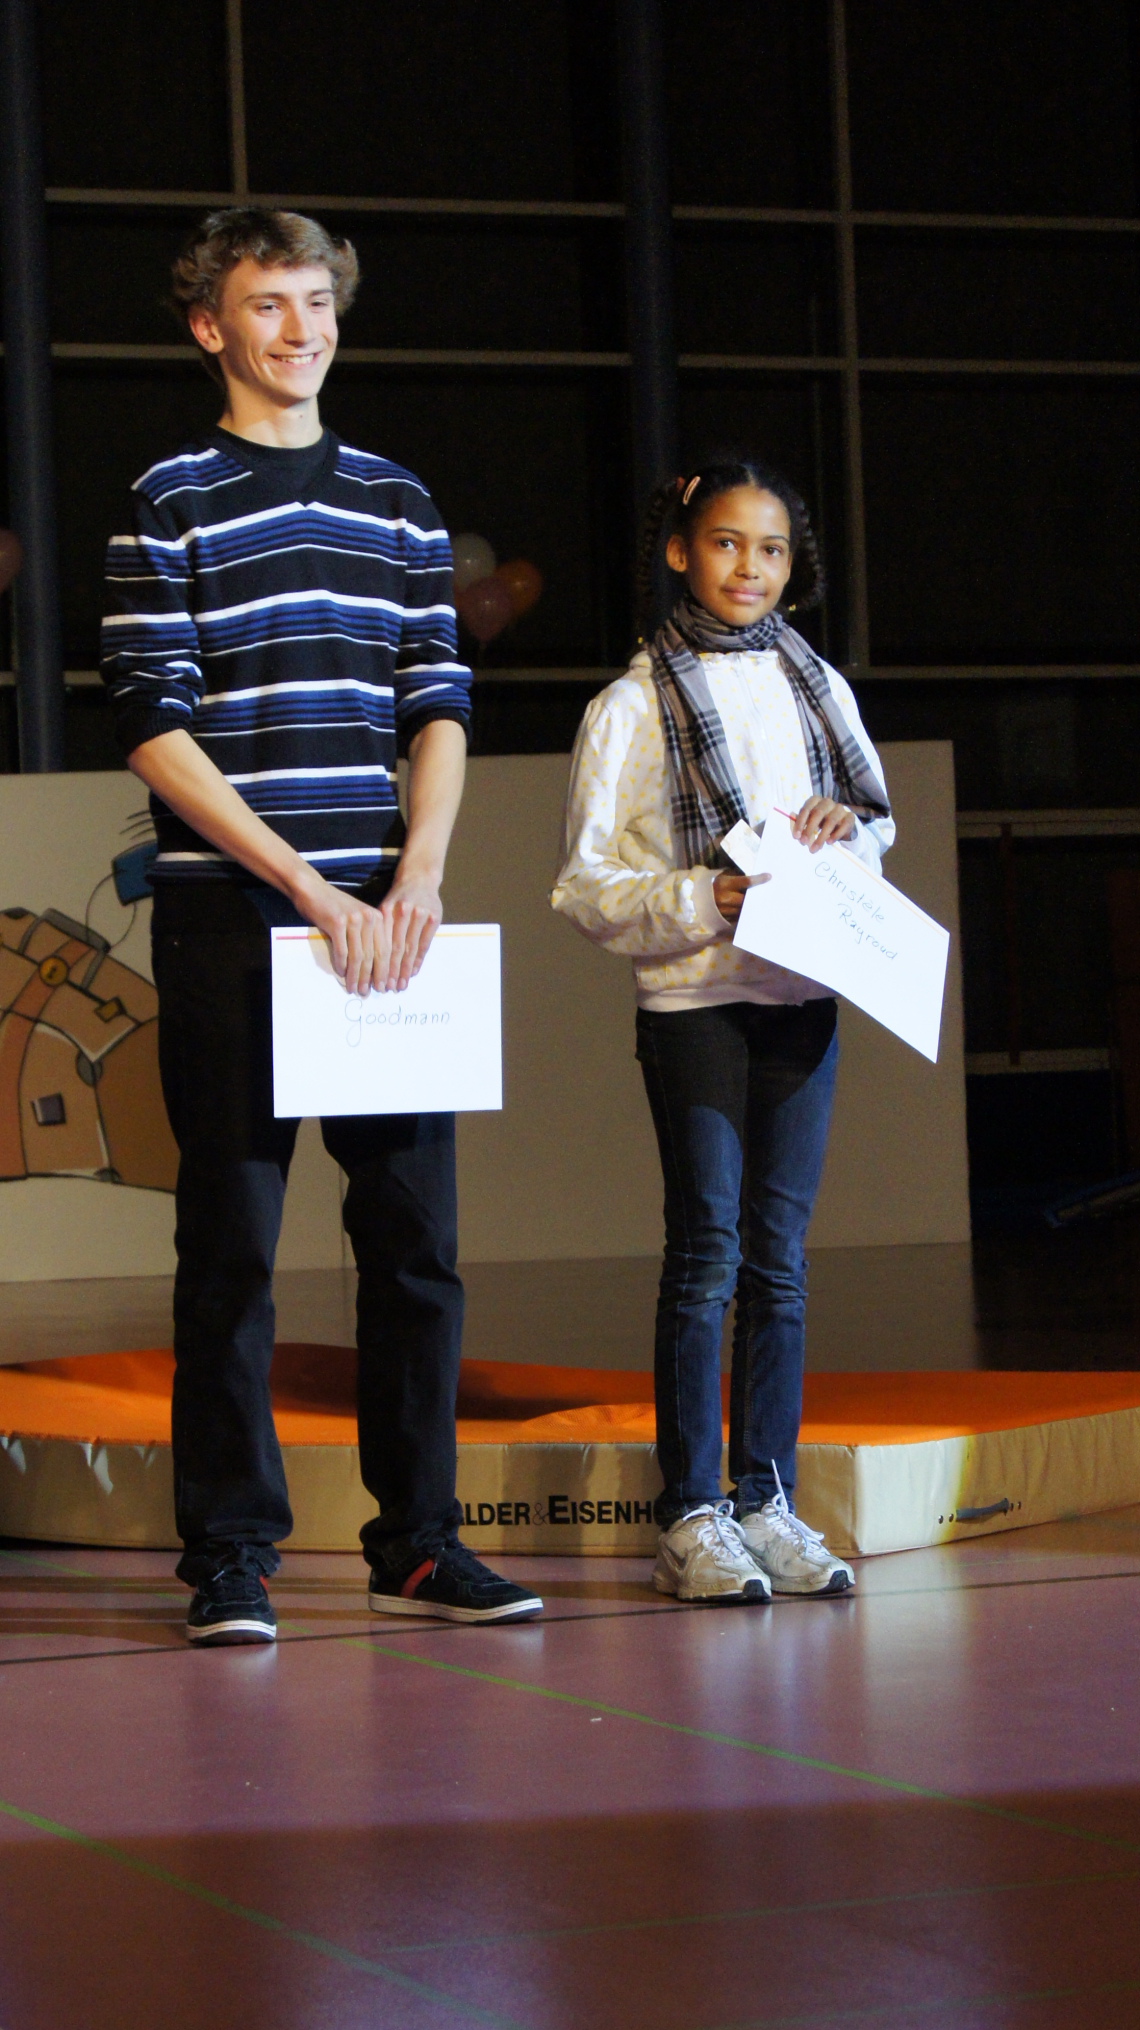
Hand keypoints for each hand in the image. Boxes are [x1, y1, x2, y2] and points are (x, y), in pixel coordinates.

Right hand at [292, 868, 390, 996]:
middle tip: (368, 993)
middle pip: (374, 955)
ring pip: (358, 956)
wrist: (312, 890)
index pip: (386, 950)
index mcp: (378, 918)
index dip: (385, 971)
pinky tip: (341, 974)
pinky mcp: (337, 922)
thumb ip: (366, 938)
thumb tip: (372, 970)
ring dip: (356, 976)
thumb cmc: (334, 907)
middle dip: (372, 978)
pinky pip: (342, 951)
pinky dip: (341, 966)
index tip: (383, 987)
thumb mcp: (357, 919)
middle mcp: (369, 918)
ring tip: (354, 988)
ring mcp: (353, 919)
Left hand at [378, 864, 443, 990]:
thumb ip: (379, 929)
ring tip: (401, 985)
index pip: (381, 942)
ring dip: (405, 970)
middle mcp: (403, 912)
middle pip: (395, 948)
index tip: (373, 979)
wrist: (420, 878)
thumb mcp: (385, 907)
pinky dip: (419, 960)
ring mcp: (420, 914)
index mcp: (387, 910)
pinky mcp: (434, 918)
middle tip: (387, 988)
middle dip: (391, 970)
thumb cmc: (399, 897)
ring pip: (411, 948)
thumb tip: (366, 957)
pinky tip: (413, 972)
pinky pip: (425, 944)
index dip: (377, 962)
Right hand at [712, 871, 769, 923]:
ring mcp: (723, 910)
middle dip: (754, 899)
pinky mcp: (722, 919)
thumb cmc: (711, 884)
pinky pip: (737, 918)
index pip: (746, 881)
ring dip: (750, 909)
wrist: (694, 897)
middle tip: (766, 896)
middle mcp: (724, 898)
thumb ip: (736, 878)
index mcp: (725, 884)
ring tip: (761, 906)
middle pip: (746, 900)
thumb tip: (753, 879)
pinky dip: (743, 916)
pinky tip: (751, 914)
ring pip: (742, 910)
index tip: (769, 877)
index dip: (758, 879)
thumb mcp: (722, 877)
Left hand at [791, 797, 856, 851]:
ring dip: (821, 836)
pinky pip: (844, 826)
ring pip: (830, 821)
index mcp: (815, 800)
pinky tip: (829, 842)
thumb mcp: (810, 822)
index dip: (800, 823)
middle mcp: (827, 802)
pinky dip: (835, 835)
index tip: (796, 836)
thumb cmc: (821, 822)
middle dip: (809, 829)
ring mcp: (840, 808)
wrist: (840, 824)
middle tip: (803, 843)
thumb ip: (801, 825)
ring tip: (814, 848)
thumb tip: (795, 833)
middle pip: (818, 813)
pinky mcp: (850, 817)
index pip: (806, 809)